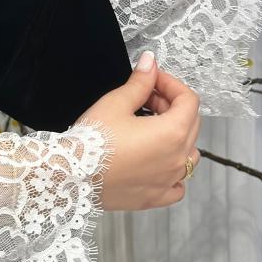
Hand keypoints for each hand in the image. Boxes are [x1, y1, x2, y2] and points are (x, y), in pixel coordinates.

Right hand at [77, 51, 200, 210]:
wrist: (70, 174)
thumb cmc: (92, 140)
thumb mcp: (117, 102)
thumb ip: (140, 82)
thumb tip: (150, 63)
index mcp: (173, 132)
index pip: (188, 100)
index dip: (171, 84)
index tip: (153, 80)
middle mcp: (177, 159)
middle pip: (190, 124)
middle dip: (171, 106)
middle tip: (145, 99)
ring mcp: (168, 181)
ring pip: (188, 155)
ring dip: (177, 137)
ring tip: (151, 129)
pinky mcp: (154, 198)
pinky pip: (177, 185)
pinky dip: (173, 172)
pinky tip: (156, 163)